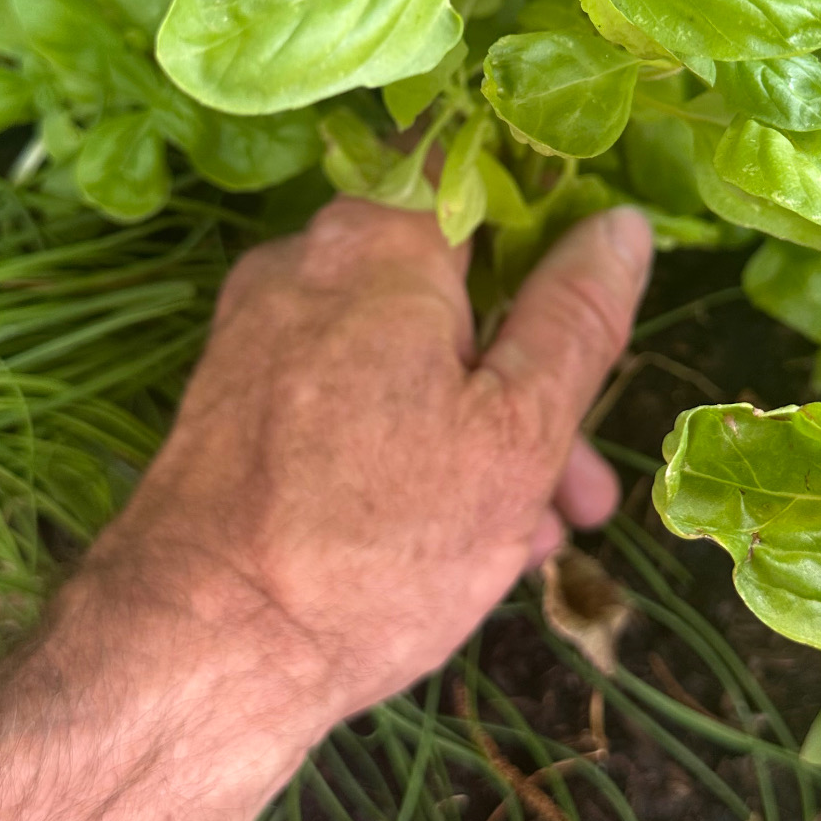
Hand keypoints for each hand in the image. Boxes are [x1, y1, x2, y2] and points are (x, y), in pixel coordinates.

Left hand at [90, 198, 653, 741]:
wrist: (197, 654)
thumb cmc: (375, 540)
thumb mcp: (515, 434)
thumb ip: (575, 320)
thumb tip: (622, 224)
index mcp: (375, 244)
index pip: (471, 166)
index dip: (546, 209)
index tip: (591, 286)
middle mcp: (303, 265)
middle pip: (448, 285)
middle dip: (530, 374)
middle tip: (586, 478)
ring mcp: (258, 339)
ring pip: (404, 355)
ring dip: (479, 428)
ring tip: (534, 536)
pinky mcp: (234, 410)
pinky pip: (349, 401)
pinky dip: (408, 448)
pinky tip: (455, 543)